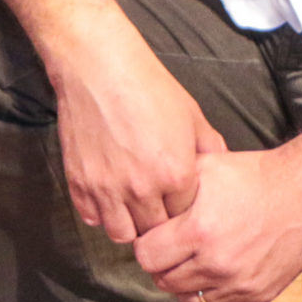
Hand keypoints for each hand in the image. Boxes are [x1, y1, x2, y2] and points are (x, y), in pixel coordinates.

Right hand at [48, 22, 226, 243]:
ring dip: (129, 224)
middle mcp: (141, 189)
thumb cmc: (149, 87)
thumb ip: (211, 149)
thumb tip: (222, 170)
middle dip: (158, 222)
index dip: (183, 211)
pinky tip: (108, 194)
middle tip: (157, 206)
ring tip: (131, 206)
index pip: (185, 219)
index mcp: (175, 175)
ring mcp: (106, 188)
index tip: (178, 200)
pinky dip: (101, 211)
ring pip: (122, 235)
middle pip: (155, 233)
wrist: (99, 66)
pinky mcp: (79, 182)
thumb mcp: (192, 116)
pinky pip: (92, 217)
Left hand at [133, 136, 301, 301]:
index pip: (146, 255)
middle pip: (163, 280)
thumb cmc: (253, 175)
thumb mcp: (205, 168)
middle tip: (169, 246)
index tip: (153, 234)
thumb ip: (171, 187)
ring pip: (188, 298)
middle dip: (161, 263)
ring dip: (183, 280)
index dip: (144, 243)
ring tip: (190, 258)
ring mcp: (239, 284)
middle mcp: (216, 264)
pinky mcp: (258, 295)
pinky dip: (209, 293)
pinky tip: (211, 271)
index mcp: (198, 231)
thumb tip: (143, 199)